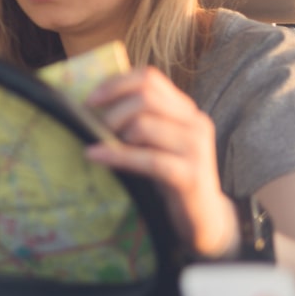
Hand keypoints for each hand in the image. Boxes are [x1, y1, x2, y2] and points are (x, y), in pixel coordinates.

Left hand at [84, 66, 237, 257]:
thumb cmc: (170, 176)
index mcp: (185, 110)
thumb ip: (138, 119)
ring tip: (103, 147)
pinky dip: (115, 155)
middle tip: (97, 130)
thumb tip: (93, 101)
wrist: (203, 217)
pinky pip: (147, 159)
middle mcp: (195, 122)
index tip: (91, 99)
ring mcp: (196, 148)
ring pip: (143, 125)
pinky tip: (94, 155)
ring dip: (114, 136)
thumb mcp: (155, 142)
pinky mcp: (190, 175)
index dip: (115, 84)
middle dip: (112, 112)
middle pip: (144, 97)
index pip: (149, 78)